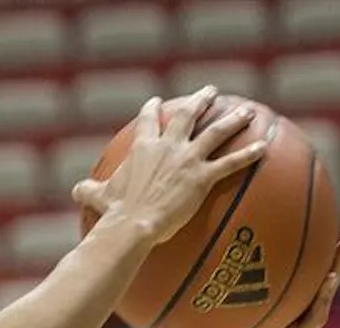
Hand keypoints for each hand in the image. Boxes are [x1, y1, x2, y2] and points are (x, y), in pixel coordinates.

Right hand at [74, 86, 268, 243]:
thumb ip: (88, 191)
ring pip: (215, 132)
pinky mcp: (202, 177)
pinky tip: (263, 148)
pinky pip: (231, 163)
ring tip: (245, 110)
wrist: (132, 224)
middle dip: (200, 101)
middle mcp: (167, 146)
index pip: (148, 120)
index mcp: (142, 148)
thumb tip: (76, 191)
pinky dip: (248, 155)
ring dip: (232, 119)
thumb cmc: (113, 214)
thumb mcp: (96, 198)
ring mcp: (187, 159)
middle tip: (210, 92)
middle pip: (187, 116)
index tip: (158, 101)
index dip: (152, 108)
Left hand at [205, 239, 339, 327]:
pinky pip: (314, 314)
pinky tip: (330, 278)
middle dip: (330, 260)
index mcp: (280, 315)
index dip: (307, 263)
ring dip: (336, 270)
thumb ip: (216, 299)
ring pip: (323, 295)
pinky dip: (323, 296)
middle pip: (316, 284)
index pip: (298, 284)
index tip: (313, 239)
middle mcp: (292, 319)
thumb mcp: (219, 321)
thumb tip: (197, 272)